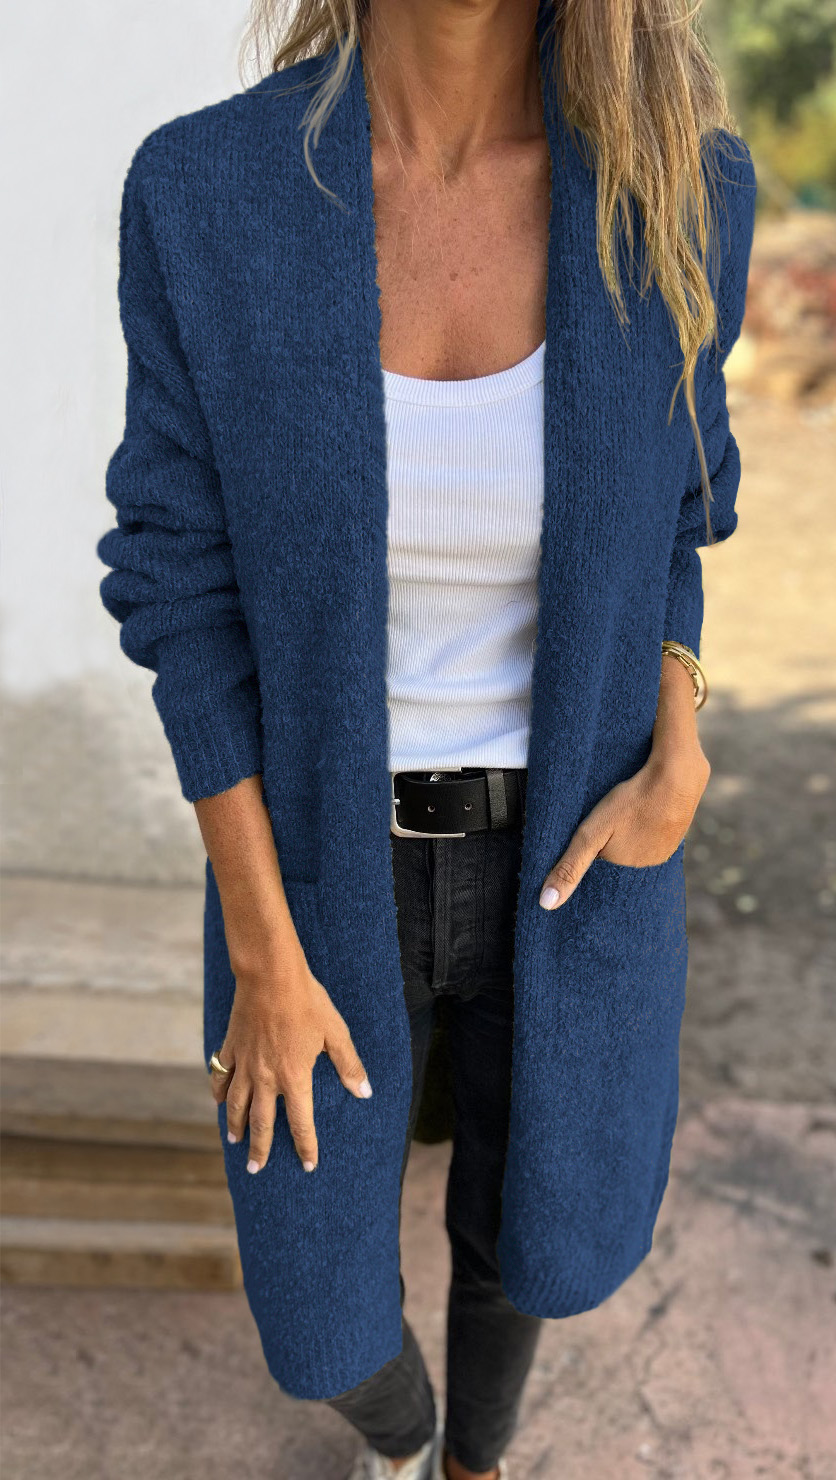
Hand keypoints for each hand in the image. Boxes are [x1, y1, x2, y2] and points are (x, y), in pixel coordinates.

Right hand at [210, 948, 371, 1173]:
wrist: (270, 975)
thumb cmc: (307, 1002)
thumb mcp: (335, 1032)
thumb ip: (348, 1065)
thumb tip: (364, 1092)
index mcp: (295, 1078)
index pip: (301, 1123)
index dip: (305, 1147)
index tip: (308, 1166)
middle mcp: (266, 1078)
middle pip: (261, 1123)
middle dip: (260, 1149)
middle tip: (255, 1169)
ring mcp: (245, 1063)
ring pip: (236, 1104)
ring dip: (236, 1126)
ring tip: (235, 1142)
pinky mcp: (231, 1047)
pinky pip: (221, 1076)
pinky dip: (219, 1091)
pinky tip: (218, 1101)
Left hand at [539, 741, 709, 909]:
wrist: (677, 776)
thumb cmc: (632, 801)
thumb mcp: (591, 833)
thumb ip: (570, 866)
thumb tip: (547, 904)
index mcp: (624, 869)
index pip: (598, 863)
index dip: (592, 847)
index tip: (592, 830)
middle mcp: (646, 866)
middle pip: (617, 854)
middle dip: (610, 840)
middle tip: (611, 816)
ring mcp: (664, 850)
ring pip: (636, 844)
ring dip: (629, 833)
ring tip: (626, 813)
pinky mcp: (676, 835)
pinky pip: (653, 836)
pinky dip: (646, 827)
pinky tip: (643, 812)